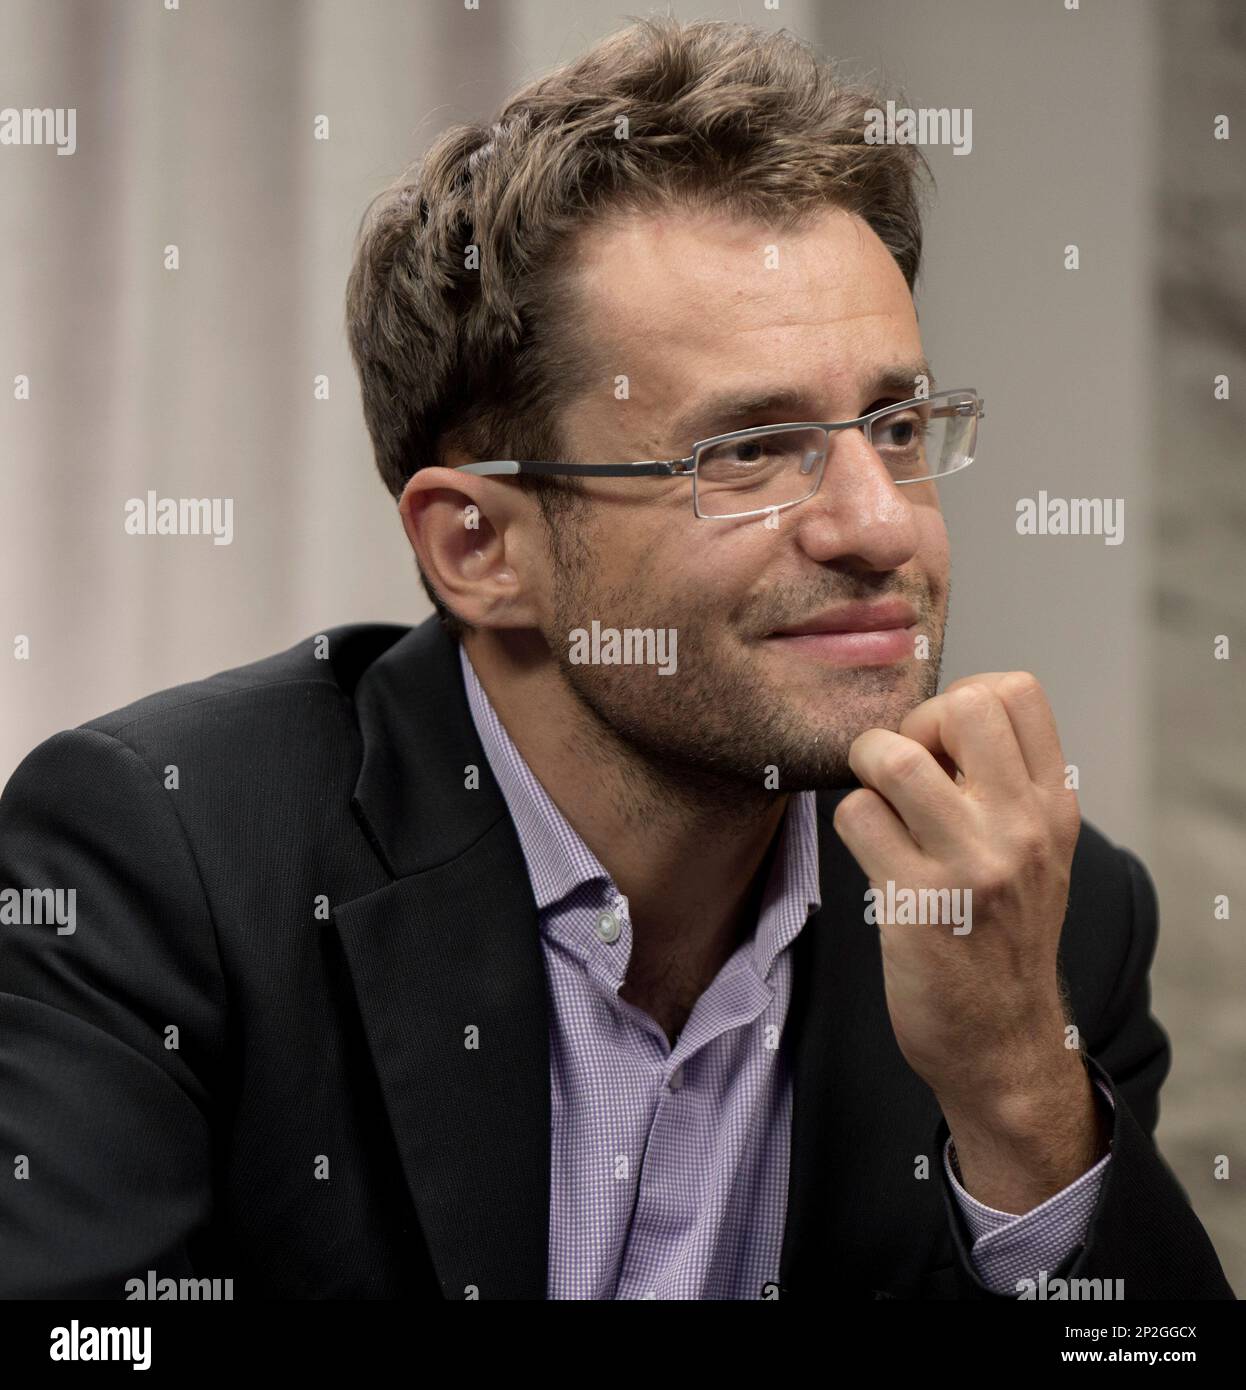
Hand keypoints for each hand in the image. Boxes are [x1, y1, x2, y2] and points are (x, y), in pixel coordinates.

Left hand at [833, 671, 1102, 1209]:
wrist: (1002, 1042)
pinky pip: (856, 815)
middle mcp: (1021, 827)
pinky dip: (851, 824)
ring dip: (866, 771)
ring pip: (891, 757)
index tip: (944, 749)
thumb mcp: (1036, 851)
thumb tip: (929, 720)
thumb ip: (1003, 784)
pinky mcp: (916, 902)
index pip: (1017, 691)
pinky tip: (871, 856)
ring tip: (878, 809)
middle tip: (903, 772)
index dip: (961, 702)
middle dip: (911, 725)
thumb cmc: (1003, 934)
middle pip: (960, 705)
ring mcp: (970, 864)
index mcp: (1053, 806)